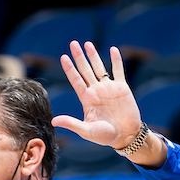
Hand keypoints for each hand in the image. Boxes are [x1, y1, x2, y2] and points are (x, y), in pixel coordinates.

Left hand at [52, 40, 166, 165]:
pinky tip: (113, 50)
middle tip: (73, 43)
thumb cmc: (105, 136)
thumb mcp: (86, 130)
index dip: (70, 69)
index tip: (63, 57)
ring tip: (88, 43)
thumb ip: (71, 124)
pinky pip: (118, 71)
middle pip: (85, 70)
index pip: (76, 81)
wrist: (125, 136)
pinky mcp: (122, 88)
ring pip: (99, 68)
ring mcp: (109, 88)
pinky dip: (116, 60)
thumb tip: (53, 121)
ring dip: (94, 55)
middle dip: (79, 57)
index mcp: (87, 100)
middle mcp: (96, 91)